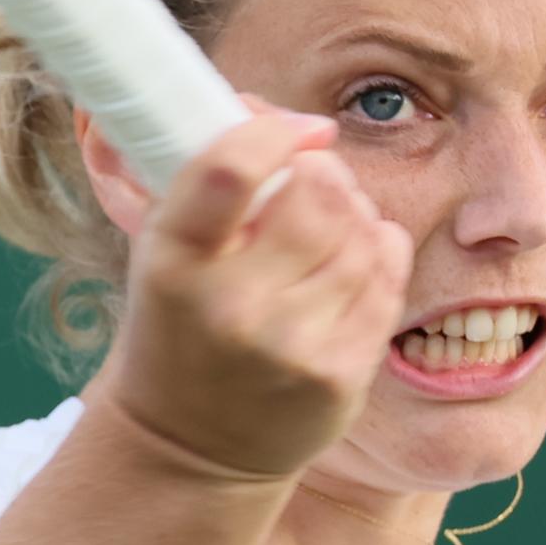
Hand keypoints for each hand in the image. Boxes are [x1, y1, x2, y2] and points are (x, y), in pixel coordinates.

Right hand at [88, 98, 411, 481]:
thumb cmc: (175, 325)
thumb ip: (199, 182)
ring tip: (326, 225)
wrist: (188, 444)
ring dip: (353, 210)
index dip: (273, 131)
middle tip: (311, 178)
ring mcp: (290, 346)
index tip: (295, 128)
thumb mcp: (158, 252)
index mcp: (170, 264)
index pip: (230, 170)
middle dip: (322, 171)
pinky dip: (378, 248)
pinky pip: (387, 272)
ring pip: (362, 230)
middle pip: (316, 193)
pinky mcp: (340, 375)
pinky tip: (350, 259)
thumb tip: (250, 100)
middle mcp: (230, 307)